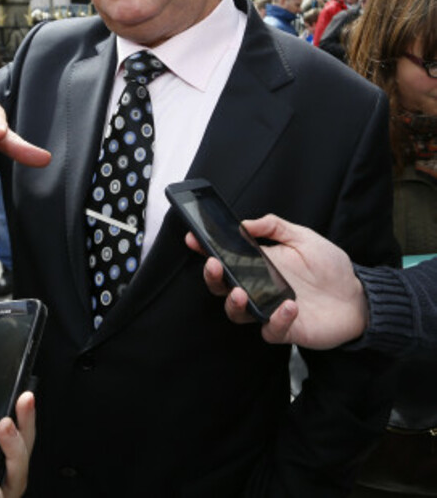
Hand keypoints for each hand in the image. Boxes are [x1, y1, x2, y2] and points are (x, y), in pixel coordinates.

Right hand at [186, 214, 368, 348]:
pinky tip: (289, 306)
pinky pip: (271, 330)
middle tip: (214, 265)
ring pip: (237, 313)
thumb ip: (275, 226)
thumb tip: (246, 222)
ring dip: (233, 303)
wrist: (359, 297)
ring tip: (240, 292)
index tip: (193, 238)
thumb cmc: (330, 267)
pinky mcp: (285, 330)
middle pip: (222, 287)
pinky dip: (276, 320)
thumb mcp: (303, 237)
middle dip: (212, 277)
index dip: (206, 249)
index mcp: (259, 263)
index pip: (225, 256)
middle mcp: (259, 287)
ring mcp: (269, 309)